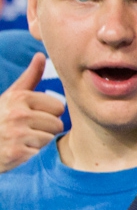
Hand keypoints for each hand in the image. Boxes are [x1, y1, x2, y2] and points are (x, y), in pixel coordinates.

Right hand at [0, 54, 65, 171]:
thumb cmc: (0, 118)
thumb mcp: (11, 96)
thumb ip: (29, 78)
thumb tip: (41, 55)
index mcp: (19, 98)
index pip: (58, 107)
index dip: (46, 114)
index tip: (29, 117)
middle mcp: (18, 114)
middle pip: (57, 124)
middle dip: (44, 129)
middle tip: (25, 130)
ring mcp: (17, 134)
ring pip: (50, 138)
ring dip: (38, 142)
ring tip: (21, 140)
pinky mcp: (17, 153)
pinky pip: (41, 152)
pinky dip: (31, 154)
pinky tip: (17, 151)